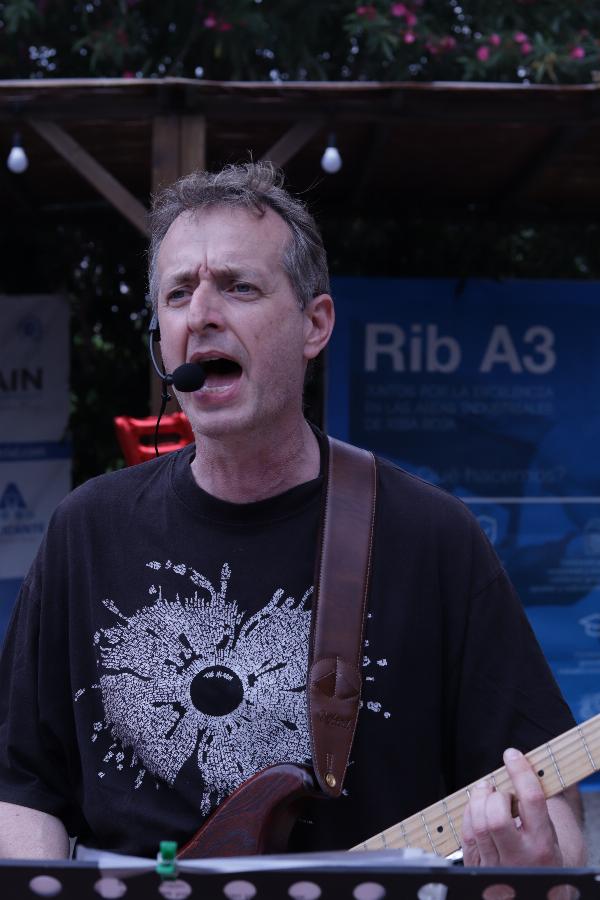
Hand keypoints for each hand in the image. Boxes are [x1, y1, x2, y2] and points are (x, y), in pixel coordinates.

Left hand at [462, 747, 562, 868]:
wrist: (537, 892)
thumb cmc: (541, 855)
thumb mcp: (550, 832)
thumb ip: (537, 803)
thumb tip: (527, 763)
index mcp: (543, 843)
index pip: (531, 800)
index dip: (520, 772)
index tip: (512, 756)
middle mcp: (520, 857)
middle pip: (497, 817)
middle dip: (495, 795)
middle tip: (498, 789)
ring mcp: (497, 866)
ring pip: (478, 825)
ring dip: (478, 800)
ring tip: (486, 792)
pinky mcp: (478, 868)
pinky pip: (466, 834)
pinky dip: (469, 813)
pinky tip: (477, 809)